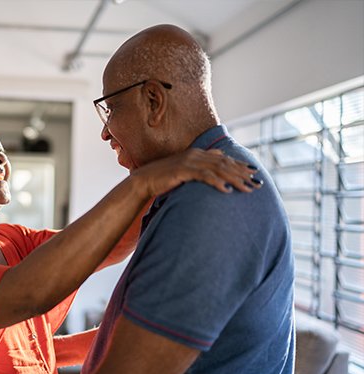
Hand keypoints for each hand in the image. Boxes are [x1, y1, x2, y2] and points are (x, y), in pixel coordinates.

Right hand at [133, 148, 260, 197]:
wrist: (144, 180)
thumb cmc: (163, 179)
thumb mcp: (184, 171)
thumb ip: (199, 168)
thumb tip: (215, 167)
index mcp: (197, 153)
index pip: (223, 158)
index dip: (239, 164)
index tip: (253, 172)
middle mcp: (195, 154)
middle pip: (225, 163)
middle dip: (242, 173)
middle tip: (257, 182)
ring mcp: (189, 162)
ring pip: (218, 169)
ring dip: (235, 179)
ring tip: (247, 189)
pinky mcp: (183, 171)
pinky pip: (204, 176)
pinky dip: (217, 183)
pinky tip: (227, 191)